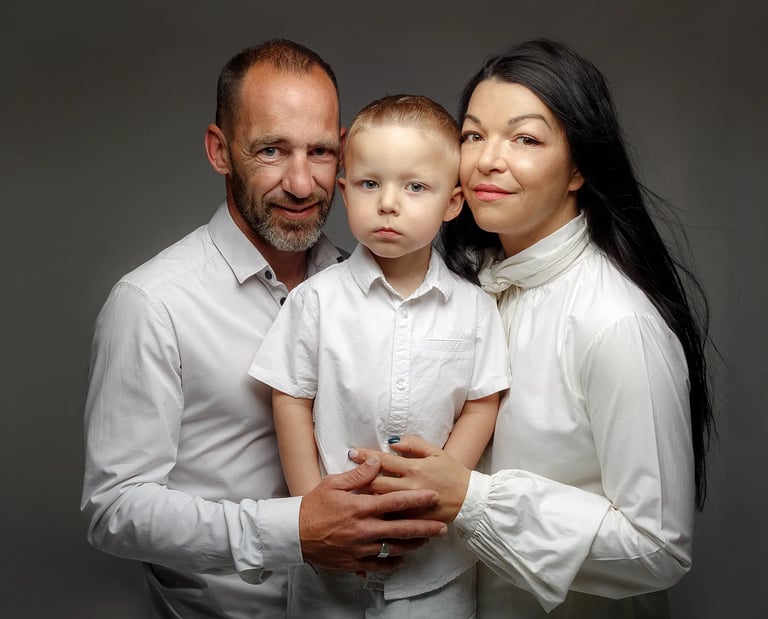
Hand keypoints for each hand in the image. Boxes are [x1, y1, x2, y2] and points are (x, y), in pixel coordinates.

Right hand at [299, 456, 447, 573]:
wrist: (293, 534)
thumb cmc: (313, 506)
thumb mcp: (333, 484)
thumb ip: (358, 475)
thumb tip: (377, 461)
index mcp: (361, 507)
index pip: (395, 502)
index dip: (417, 499)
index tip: (434, 496)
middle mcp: (364, 529)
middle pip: (402, 529)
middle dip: (425, 527)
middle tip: (442, 526)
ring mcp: (360, 548)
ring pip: (394, 548)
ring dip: (413, 545)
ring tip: (426, 541)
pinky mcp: (354, 563)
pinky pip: (379, 565)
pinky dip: (392, 562)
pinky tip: (402, 558)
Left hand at [349, 436, 470, 523]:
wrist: (470, 500)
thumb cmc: (453, 473)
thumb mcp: (436, 453)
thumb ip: (415, 445)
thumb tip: (395, 442)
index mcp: (415, 468)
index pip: (384, 460)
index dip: (366, 456)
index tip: (352, 453)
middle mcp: (410, 487)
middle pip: (377, 484)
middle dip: (360, 479)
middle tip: (347, 477)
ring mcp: (412, 506)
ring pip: (382, 503)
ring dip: (366, 499)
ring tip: (352, 496)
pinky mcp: (415, 521)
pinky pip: (393, 518)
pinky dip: (381, 516)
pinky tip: (370, 515)